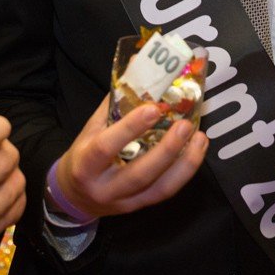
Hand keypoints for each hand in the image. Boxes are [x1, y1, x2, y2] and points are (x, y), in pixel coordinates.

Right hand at [54, 95, 208, 218]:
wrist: (74, 196)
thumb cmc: (84, 155)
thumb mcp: (91, 129)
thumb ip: (115, 103)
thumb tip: (138, 67)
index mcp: (85, 164)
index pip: (105, 147)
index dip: (129, 128)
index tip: (153, 109)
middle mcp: (104, 188)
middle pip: (139, 174)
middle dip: (166, 150)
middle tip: (185, 125)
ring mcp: (124, 202)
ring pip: (159, 189)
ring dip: (184, 164)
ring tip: (200, 139)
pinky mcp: (140, 207)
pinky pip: (166, 192)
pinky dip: (184, 172)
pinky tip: (196, 151)